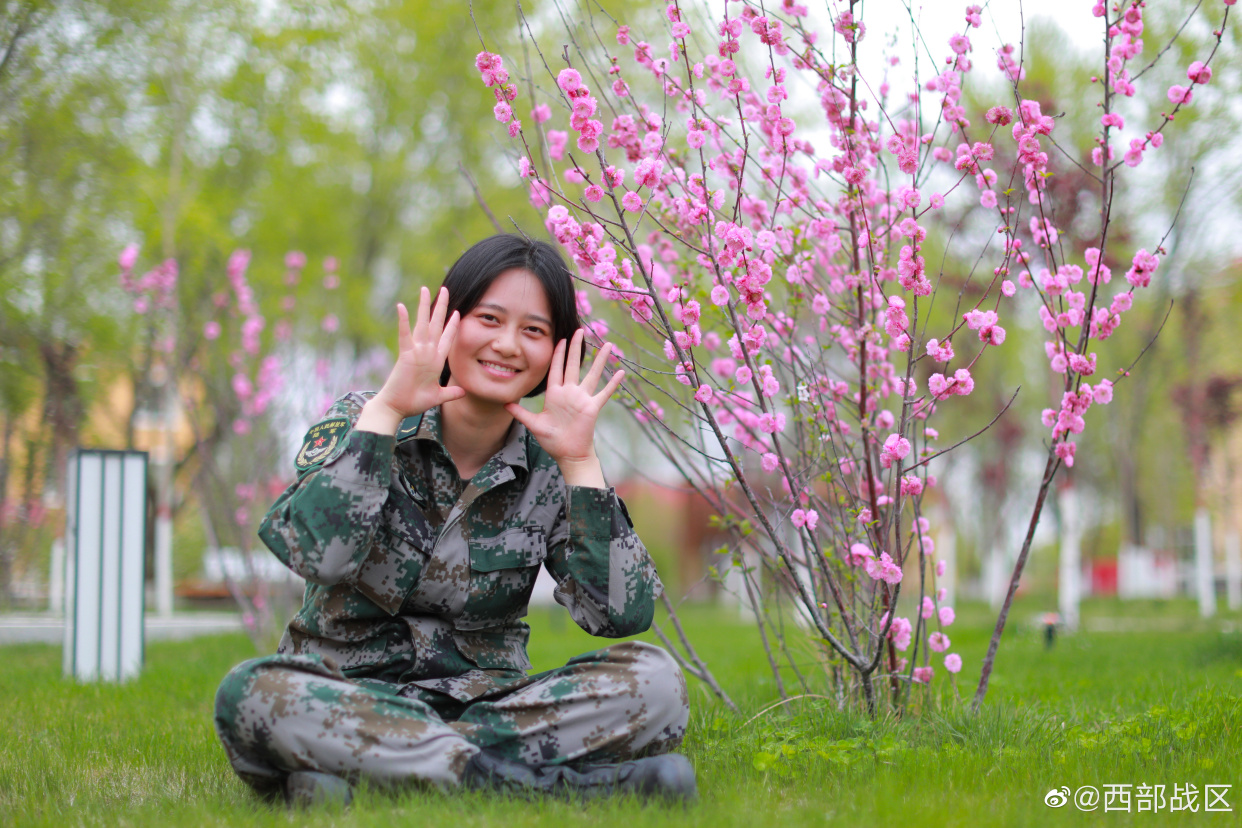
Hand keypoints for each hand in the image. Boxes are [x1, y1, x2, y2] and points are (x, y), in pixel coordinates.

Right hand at [356, 287, 463, 434]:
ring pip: (422, 325)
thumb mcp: (438, 396)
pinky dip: (403, 322)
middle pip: (435, 325)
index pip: (446, 338)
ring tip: (426, 290)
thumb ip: (451, 393)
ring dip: (424, 307)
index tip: (458, 312)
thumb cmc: (414, 402)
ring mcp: (416, 352)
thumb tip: (463, 392)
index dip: (452, 326)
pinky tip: (401, 307)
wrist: (396, 408)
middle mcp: (426, 352)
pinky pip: (404, 336)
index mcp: (435, 360)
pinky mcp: (405, 355)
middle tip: (445, 289)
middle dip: (441, 307)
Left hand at [504, 328, 624, 475]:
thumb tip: (504, 403)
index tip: (561, 339)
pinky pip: (604, 393)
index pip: (556, 369)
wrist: (568, 454)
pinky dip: (613, 384)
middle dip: (576, 348)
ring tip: (607, 345)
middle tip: (580, 330)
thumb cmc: (552, 440)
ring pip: (592, 375)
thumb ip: (520, 412)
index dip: (558, 354)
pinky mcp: (592, 408)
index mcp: (555, 394)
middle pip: (573, 365)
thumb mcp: (534, 424)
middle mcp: (570, 393)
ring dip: (600, 360)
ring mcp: (582, 399)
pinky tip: (620, 372)